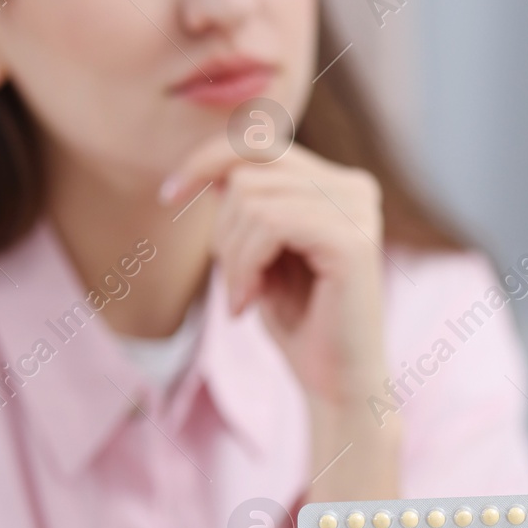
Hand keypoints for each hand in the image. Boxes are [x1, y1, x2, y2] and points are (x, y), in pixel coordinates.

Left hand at [160, 139, 389, 410]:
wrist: (336, 384)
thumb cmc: (299, 322)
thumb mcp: (261, 250)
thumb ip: (248, 203)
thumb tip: (209, 162)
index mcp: (337, 183)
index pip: (258, 143)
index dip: (206, 159)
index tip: (168, 196)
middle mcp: (354, 186)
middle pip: (249, 169)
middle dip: (222, 228)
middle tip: (235, 281)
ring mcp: (359, 209)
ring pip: (252, 198)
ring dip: (232, 255)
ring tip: (245, 295)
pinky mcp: (353, 239)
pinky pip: (270, 223)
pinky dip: (244, 265)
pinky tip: (250, 301)